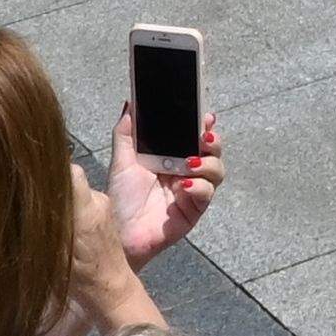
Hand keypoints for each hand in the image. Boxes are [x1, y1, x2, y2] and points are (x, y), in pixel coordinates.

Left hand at [109, 106, 223, 265]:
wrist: (118, 233)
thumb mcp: (123, 160)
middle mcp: (187, 171)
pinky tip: (183, 186)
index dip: (204, 124)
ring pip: (217, 171)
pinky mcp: (194, 210)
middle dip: (213, 141)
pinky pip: (206, 195)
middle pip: (213, 151)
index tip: (205, 115)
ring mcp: (193, 191)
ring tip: (191, 163)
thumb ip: (127, 132)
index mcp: (172, 156)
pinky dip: (199, 187)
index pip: (195, 135)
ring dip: (209, 163)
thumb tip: (131, 102)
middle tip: (203, 138)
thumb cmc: (121, 198)